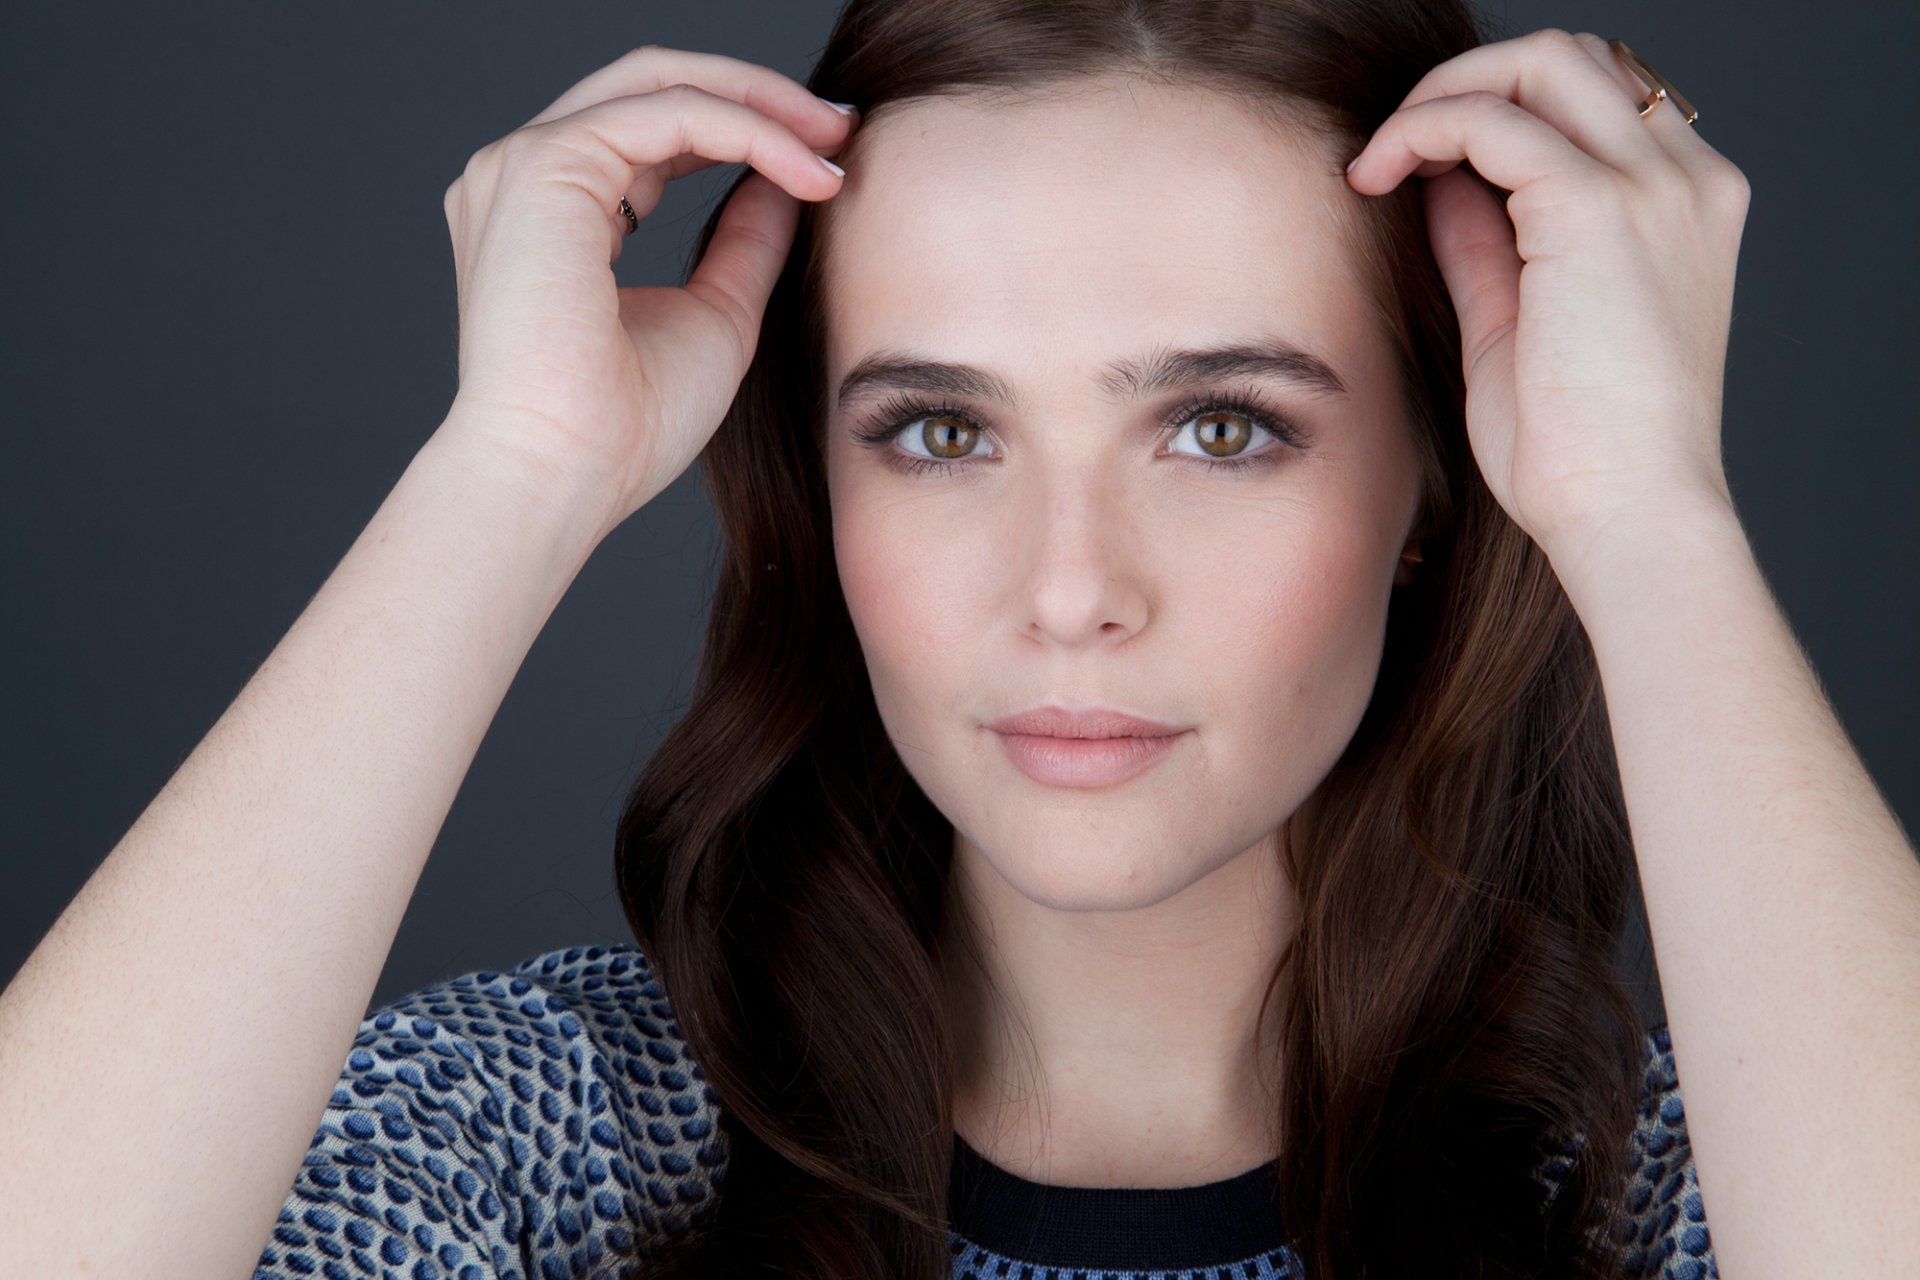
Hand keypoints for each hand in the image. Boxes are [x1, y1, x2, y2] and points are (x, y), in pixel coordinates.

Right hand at [437, 45, 855, 532]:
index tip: (824, 158)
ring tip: (834, 142)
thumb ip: (747, 241)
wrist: (566, 473)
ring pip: (662, 82)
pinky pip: (669, 112)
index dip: (744, 130)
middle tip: (840, 125)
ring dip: (762, 105)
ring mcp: (524, 165)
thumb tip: (794, 179)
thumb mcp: (715, 315)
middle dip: (758, 95)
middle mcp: (524, 177)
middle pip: (653, 83)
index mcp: (552, 213)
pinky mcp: (544, 165)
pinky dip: (749, 131)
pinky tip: (806, 171)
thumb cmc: (627, 426)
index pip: (652, 131)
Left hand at [1345, 28, 1749, 562]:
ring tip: (1377, 161)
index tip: (1421, 166)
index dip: (1501, 111)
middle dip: (1467, 83)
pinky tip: (1374, 178)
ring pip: (1538, 61)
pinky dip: (1420, 129)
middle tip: (1392, 151)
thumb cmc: (1579, 453)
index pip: (1594, 100)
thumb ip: (1488, 241)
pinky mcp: (1598, 209)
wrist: (1628, 516)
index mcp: (1686, 207)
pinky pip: (1490, 119)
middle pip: (1571, 58)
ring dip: (1440, 96)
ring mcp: (1652, 188)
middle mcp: (1686, 180)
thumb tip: (1437, 178)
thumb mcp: (1519, 324)